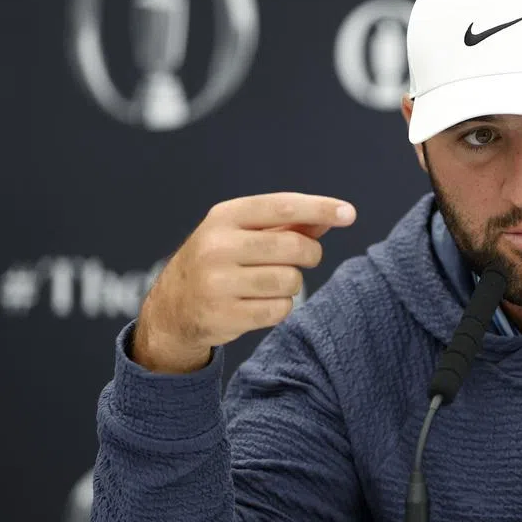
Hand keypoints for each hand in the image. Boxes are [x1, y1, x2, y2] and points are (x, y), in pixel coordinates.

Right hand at [132, 192, 355, 372]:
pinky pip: (280, 310)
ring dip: (292, 284)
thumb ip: (288, 224)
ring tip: (272, 284)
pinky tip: (261, 304)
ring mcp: (217, 282)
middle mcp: (217, 246)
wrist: (173, 308)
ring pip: (290, 281)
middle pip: (291, 246)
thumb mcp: (244, 234)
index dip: (318, 207)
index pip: (281, 206)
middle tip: (306, 259)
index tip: (349, 213)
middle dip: (310, 254)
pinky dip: (281, 308)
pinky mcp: (223, 315)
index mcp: (224, 217)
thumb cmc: (220, 262)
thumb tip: (334, 214)